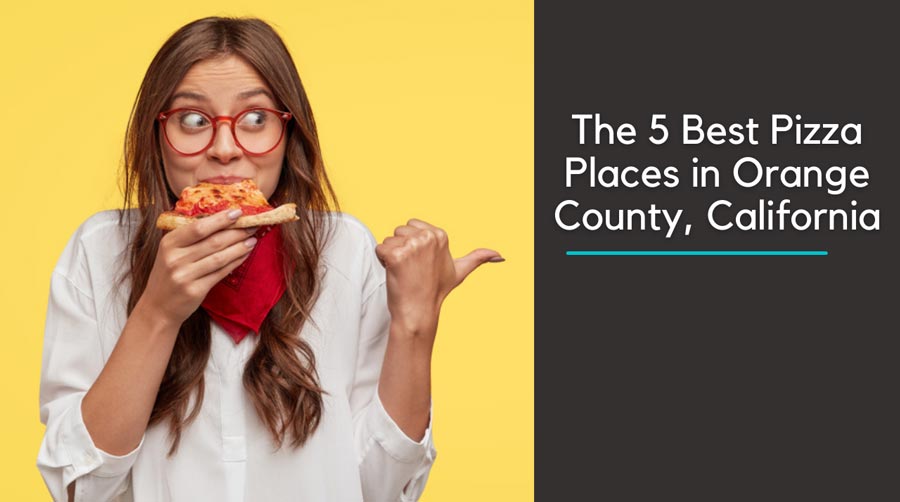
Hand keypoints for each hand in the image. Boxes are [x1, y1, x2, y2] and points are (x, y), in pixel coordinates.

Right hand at [138, 209, 257, 325]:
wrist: (158, 307)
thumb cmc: (168, 275)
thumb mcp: (170, 252)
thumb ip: (189, 237)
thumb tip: (221, 220)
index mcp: (169, 243)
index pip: (198, 227)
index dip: (220, 219)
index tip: (238, 212)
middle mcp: (175, 258)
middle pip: (213, 241)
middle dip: (236, 232)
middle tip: (252, 225)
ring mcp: (185, 275)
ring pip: (219, 257)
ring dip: (239, 247)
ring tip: (253, 240)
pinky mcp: (195, 290)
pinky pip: (221, 273)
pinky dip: (235, 262)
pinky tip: (244, 255)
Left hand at [375, 218, 502, 338]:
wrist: (419, 311)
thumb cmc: (436, 291)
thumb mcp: (460, 271)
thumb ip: (478, 259)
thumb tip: (500, 256)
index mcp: (440, 234)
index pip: (411, 226)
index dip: (412, 245)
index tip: (421, 263)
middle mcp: (427, 236)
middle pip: (398, 231)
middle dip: (400, 248)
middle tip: (412, 269)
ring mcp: (412, 245)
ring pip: (388, 240)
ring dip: (390, 256)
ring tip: (404, 272)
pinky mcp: (396, 255)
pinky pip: (379, 249)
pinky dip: (382, 262)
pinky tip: (394, 273)